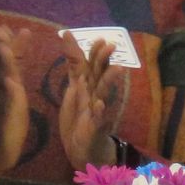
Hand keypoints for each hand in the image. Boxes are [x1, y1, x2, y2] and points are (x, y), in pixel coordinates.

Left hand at [58, 35, 126, 169]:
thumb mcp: (74, 87)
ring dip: (110, 82)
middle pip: (100, 75)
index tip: (100, 38)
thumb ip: (74, 64)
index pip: (93, 65)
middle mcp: (95, 95)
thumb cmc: (80, 116)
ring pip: (104, 93)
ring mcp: (97, 111)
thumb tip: (68, 35)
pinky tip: (100, 105)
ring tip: (117, 69)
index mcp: (89, 85)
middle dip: (105, 61)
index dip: (95, 53)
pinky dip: (100, 112)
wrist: (83, 148)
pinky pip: (98, 120)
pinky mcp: (95, 127)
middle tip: (111, 45)